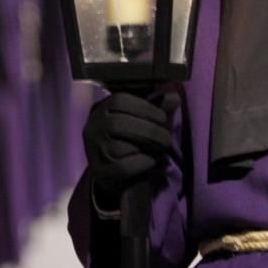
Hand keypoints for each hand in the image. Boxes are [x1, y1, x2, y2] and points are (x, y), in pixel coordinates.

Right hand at [83, 91, 178, 208]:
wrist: (112, 170)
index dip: (145, 108)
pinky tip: (151, 161)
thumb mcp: (139, 119)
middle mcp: (94, 128)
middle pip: (118, 124)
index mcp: (102, 109)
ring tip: (160, 149)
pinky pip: (123, 166)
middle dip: (149, 130)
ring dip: (146, 147)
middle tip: (166, 138)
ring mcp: (94, 150)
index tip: (162, 117)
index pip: (119, 101)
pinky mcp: (100, 171)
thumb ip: (155, 108)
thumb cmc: (129, 138)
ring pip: (118, 147)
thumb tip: (174, 97)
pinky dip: (142, 163)